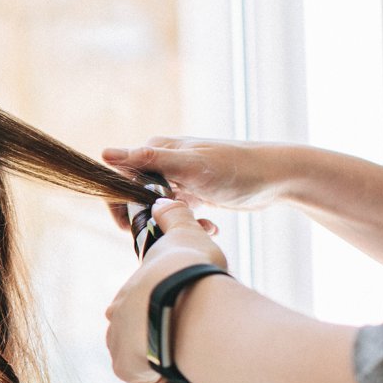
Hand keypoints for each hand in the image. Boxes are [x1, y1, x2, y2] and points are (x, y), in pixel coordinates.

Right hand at [102, 137, 287, 215]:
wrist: (277, 178)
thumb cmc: (235, 168)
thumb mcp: (191, 166)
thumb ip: (149, 160)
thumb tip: (106, 154)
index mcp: (157, 151)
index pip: (120, 179)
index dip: (121, 205)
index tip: (133, 226)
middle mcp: (164, 164)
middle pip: (137, 199)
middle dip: (151, 220)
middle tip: (172, 231)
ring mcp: (178, 181)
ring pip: (158, 211)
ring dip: (173, 225)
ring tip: (201, 230)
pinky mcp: (193, 196)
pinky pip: (178, 216)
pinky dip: (189, 226)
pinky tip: (211, 228)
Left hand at [105, 198, 227, 382]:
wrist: (192, 298)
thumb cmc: (192, 268)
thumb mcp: (185, 233)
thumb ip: (174, 218)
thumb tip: (163, 201)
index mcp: (125, 296)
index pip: (144, 312)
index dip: (169, 316)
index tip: (189, 318)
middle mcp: (115, 323)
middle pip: (142, 341)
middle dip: (165, 342)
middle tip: (194, 338)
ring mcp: (118, 347)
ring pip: (147, 363)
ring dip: (169, 361)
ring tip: (195, 354)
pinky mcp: (127, 370)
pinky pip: (154, 382)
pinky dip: (173, 381)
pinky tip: (191, 369)